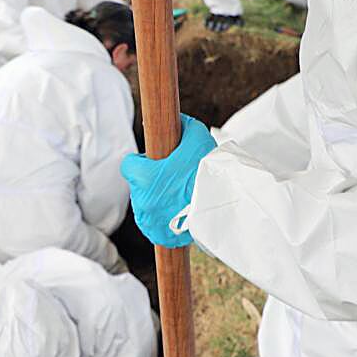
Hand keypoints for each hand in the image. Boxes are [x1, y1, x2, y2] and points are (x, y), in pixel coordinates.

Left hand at [119, 114, 217, 247]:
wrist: (227, 205)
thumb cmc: (211, 171)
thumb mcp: (197, 137)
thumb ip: (182, 127)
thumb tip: (177, 121)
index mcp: (144, 178)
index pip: (128, 165)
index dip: (142, 161)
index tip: (155, 162)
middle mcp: (142, 202)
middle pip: (138, 186)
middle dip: (151, 181)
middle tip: (174, 179)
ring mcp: (148, 221)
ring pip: (145, 205)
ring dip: (156, 199)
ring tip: (179, 196)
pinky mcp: (157, 235)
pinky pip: (153, 223)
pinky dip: (162, 217)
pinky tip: (177, 211)